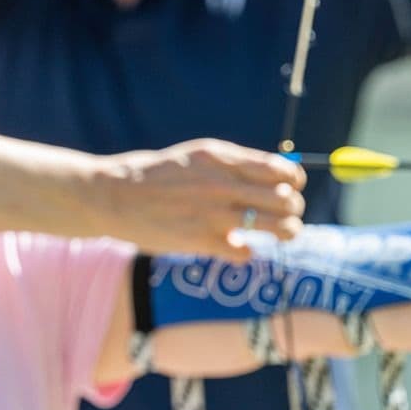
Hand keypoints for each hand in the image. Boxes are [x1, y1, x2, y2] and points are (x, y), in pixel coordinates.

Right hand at [98, 138, 305, 259]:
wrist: (115, 196)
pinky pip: (246, 253)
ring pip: (277, 227)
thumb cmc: (157, 176)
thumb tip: (275, 174)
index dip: (294, 182)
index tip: (290, 189)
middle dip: (293, 210)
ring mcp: (213, 214)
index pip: (282, 170)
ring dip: (285, 232)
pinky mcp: (201, 241)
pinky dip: (246, 253)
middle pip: (286, 200)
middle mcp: (222, 184)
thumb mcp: (196, 156)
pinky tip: (237, 248)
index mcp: (222, 158)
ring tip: (279, 234)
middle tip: (287, 216)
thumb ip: (233, 164)